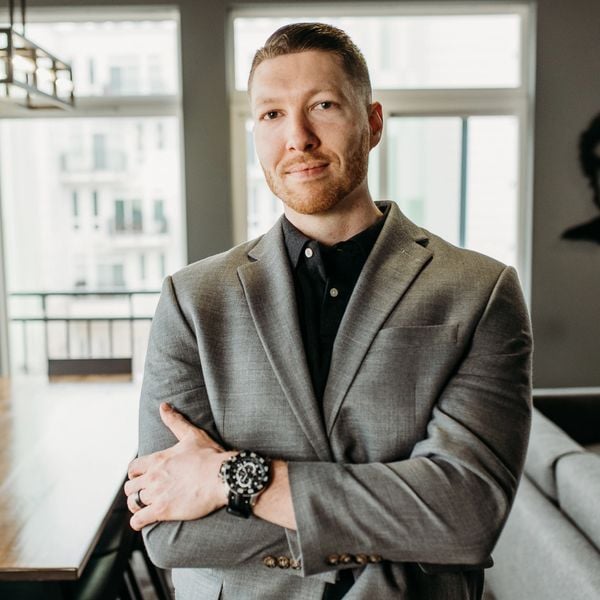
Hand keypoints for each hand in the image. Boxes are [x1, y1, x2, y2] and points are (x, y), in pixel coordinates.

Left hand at [124, 403, 235, 530]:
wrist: (223, 477)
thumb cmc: (210, 456)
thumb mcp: (191, 435)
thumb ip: (175, 421)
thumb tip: (163, 406)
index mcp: (157, 459)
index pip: (133, 468)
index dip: (136, 474)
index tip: (143, 477)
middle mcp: (153, 477)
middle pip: (130, 487)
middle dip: (136, 490)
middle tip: (146, 493)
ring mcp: (156, 494)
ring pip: (133, 503)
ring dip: (137, 505)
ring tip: (145, 507)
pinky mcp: (163, 511)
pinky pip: (139, 520)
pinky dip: (139, 522)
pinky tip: (144, 520)